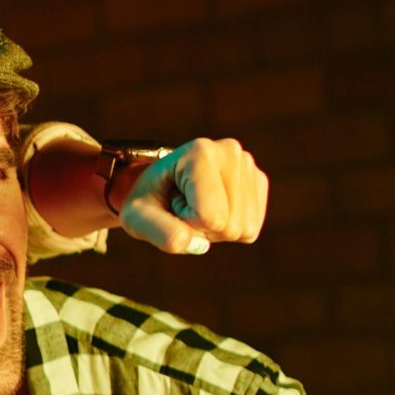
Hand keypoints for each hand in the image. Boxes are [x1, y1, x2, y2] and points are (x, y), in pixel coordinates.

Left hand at [118, 138, 268, 254]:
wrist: (160, 186)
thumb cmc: (148, 201)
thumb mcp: (136, 217)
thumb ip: (155, 230)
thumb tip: (185, 242)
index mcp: (200, 153)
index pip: (210, 217)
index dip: (186, 222)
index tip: (172, 203)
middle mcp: (230, 151)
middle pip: (229, 225)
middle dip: (202, 227)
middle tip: (184, 206)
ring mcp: (248, 165)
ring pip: (243, 229)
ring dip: (216, 229)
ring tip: (197, 206)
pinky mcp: (258, 181)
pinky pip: (250, 229)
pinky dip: (230, 228)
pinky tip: (213, 207)